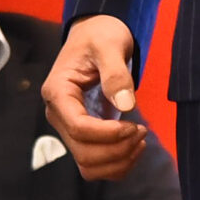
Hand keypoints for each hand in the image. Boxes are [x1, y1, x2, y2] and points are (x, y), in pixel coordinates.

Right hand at [41, 15, 148, 181]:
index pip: (78, 128)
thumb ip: (116, 73)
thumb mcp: (109, 44)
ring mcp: (69, 127)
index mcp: (57, 92)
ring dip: (118, 161)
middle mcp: (58, 114)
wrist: (95, 35)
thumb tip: (126, 105)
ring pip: (88, 165)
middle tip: (141, 131)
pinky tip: (134, 146)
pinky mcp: (83, 135)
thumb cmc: (99, 35)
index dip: (107, 134)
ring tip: (140, 139)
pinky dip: (117, 164)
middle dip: (117, 150)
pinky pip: (96, 164)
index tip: (134, 125)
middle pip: (83, 153)